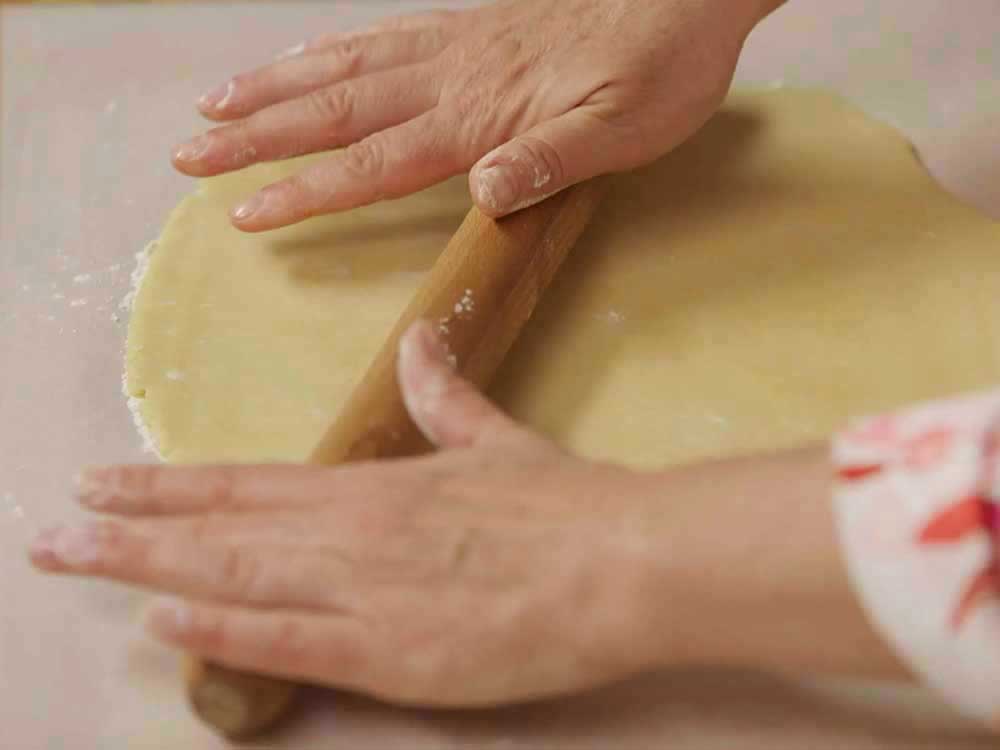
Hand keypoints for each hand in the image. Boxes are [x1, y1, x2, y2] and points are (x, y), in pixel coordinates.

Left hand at [30, 321, 665, 706]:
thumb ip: (447, 396)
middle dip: (129, 526)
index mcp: (374, 486)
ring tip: (71, 557)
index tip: (106, 479)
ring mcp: (364, 592)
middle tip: (50, 529)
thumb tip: (422, 340)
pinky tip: (163, 617)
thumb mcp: (499, 440)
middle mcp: (352, 532)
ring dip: (145, 564)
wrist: (623, 561)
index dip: (171, 482)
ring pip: (234, 573)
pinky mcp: (392, 652)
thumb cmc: (564, 504)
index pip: (248, 481)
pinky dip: (221, 627)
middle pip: (220, 526)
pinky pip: (289, 639)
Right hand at [172, 0, 778, 230]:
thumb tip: (484, 191)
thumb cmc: (658, 71)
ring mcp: (454, 47)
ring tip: (218, 103)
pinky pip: (380, 35)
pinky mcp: (468, 28)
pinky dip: (329, 49)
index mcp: (477, 116)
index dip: (304, 189)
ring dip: (275, 87)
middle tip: (191, 154)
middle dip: (257, 136)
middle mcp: (450, 78)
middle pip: (334, 110)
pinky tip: (305, 56)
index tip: (245, 210)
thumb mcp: (620, 132)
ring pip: (344, 66)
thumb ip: (550, 163)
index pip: (372, 161)